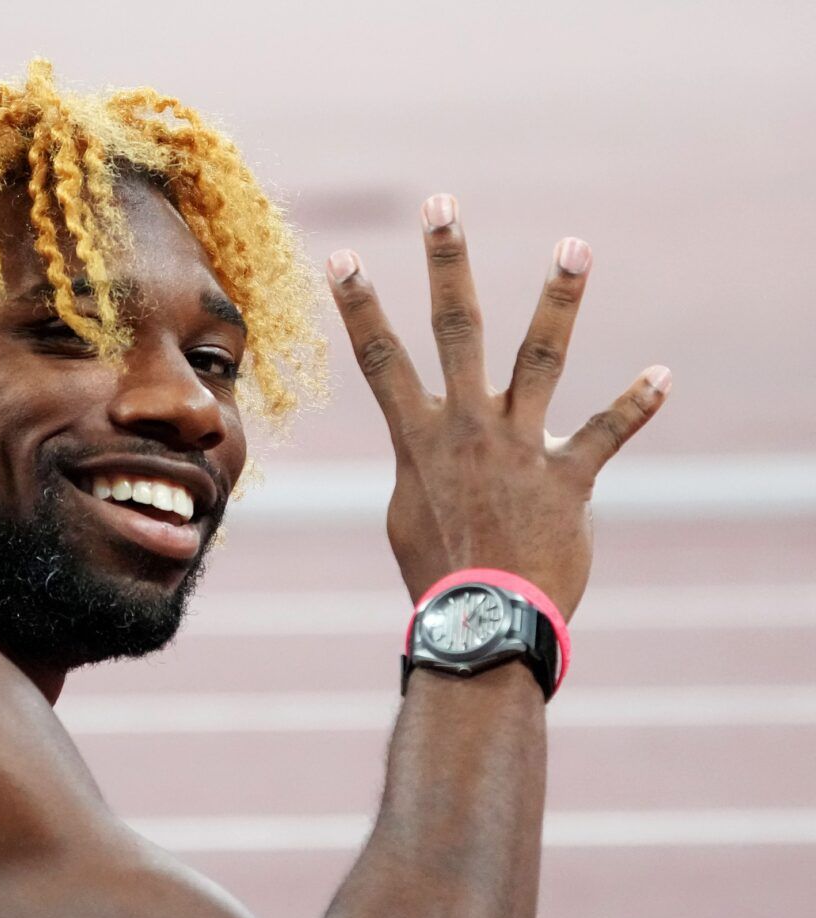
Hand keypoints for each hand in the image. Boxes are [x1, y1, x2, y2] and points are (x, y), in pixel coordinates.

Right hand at [326, 193, 669, 617]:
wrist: (480, 622)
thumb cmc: (438, 574)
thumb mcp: (408, 514)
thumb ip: (421, 468)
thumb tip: (426, 454)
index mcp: (419, 438)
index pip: (380, 359)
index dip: (359, 305)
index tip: (342, 256)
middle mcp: (465, 429)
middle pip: (454, 330)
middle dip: (446, 263)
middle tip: (442, 206)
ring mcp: (517, 448)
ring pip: (539, 359)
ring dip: (558, 299)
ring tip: (574, 245)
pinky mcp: (566, 477)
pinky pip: (606, 433)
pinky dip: (635, 405)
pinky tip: (663, 376)